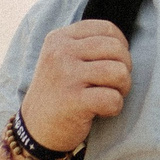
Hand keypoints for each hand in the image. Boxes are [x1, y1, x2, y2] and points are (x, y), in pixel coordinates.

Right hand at [18, 20, 132, 152]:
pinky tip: (100, 112)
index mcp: (59, 38)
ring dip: (122, 88)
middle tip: (112, 84)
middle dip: (124, 68)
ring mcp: (66, 76)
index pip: (106, 28)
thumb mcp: (63, 59)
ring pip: (119, 72)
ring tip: (107, 96)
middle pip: (117, 49)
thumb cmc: (59, 93)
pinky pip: (113, 98)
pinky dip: (114, 108)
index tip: (112, 62)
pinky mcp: (73, 101)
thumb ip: (87, 45)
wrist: (34, 130)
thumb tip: (124, 41)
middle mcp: (60, 53)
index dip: (120, 45)